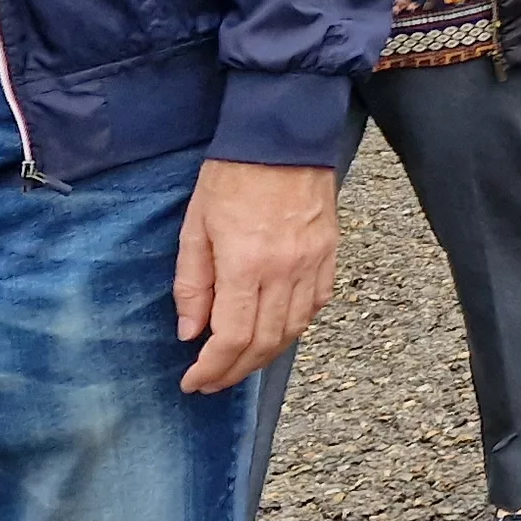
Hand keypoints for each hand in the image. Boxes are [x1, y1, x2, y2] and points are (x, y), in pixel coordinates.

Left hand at [173, 160, 338, 393]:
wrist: (281, 138)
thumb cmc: (231, 177)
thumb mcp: (195, 228)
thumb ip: (192, 284)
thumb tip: (191, 332)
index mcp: (246, 264)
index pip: (232, 337)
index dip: (212, 368)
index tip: (193, 381)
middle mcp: (285, 271)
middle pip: (265, 343)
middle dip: (235, 371)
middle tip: (212, 382)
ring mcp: (312, 264)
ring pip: (293, 330)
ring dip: (265, 356)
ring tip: (240, 364)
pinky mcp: (329, 255)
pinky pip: (316, 306)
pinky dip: (294, 328)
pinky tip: (275, 333)